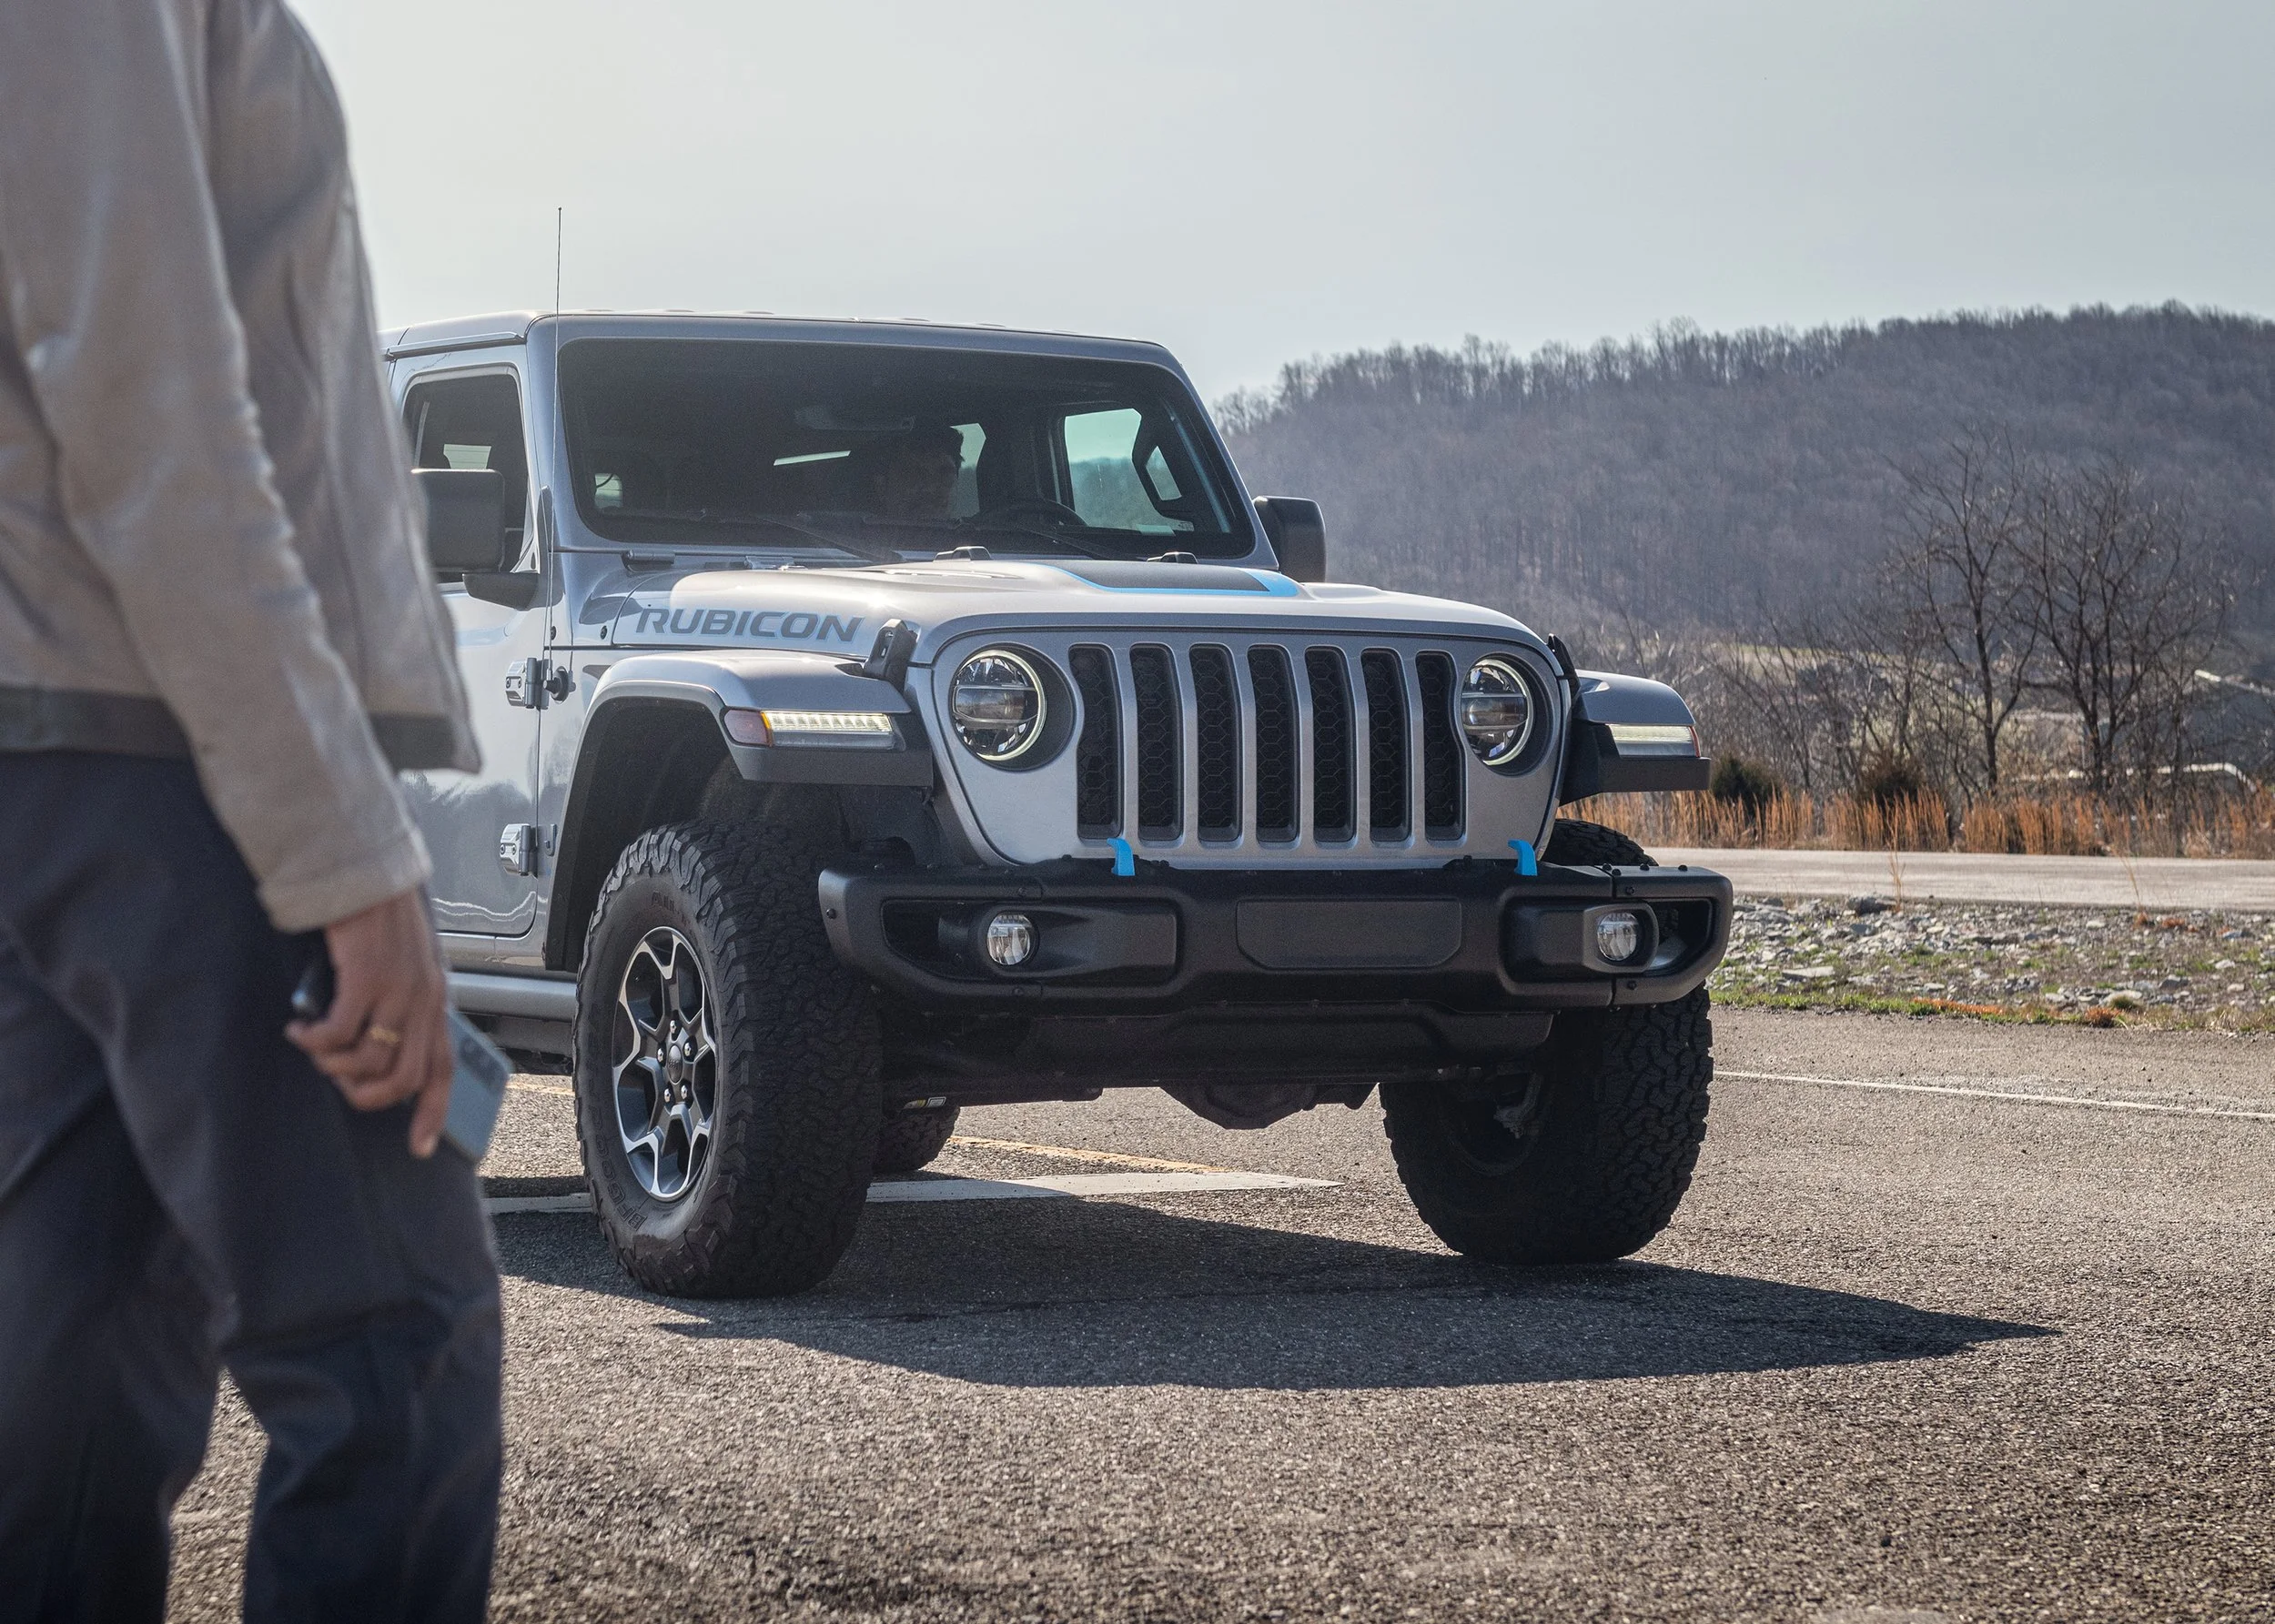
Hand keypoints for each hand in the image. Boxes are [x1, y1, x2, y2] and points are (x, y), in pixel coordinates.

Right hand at [287, 888, 453, 1156]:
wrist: (366, 874)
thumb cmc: (378, 922)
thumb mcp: (401, 968)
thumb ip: (395, 1006)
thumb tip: (369, 1050)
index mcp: (436, 1001)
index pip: (444, 1069)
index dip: (434, 1113)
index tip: (420, 1147)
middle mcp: (425, 1001)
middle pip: (404, 1079)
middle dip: (366, 1096)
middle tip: (336, 1081)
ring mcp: (399, 991)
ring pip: (369, 1062)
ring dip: (334, 1066)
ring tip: (313, 1046)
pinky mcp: (367, 979)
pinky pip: (339, 1033)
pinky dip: (315, 1040)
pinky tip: (300, 1028)